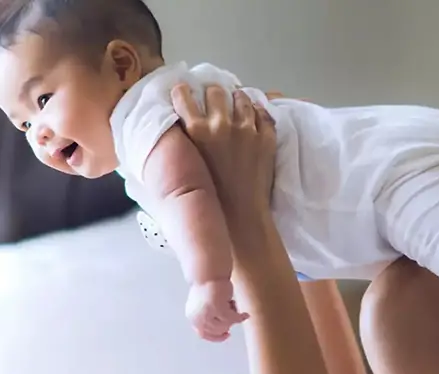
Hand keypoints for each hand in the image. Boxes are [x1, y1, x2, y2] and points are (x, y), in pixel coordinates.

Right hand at [170, 85, 276, 220]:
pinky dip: (257, 114)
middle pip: (215, 91)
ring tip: (236, 105)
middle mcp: (220, 124)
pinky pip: (263, 114)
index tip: (183, 91)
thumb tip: (172, 136)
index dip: (182, 91)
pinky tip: (253, 118)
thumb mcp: (184, 168)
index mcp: (195, 131)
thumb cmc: (207, 200)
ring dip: (237, 100)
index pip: (183, 96)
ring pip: (242, 98)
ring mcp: (247, 129)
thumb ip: (181, 147)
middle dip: (213, 93)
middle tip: (213, 100)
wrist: (239, 217)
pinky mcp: (266, 137)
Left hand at [186, 279, 248, 341]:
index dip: (216, 337)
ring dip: (232, 318)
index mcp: (192, 316)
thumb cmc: (208, 285)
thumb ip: (209, 317)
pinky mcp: (217, 308)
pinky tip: (246, 315)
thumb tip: (222, 329)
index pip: (203, 334)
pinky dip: (240, 317)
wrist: (208, 271)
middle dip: (227, 324)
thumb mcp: (204, 305)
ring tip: (235, 306)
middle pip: (217, 330)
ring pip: (225, 325)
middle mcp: (197, 317)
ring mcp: (206, 314)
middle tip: (233, 312)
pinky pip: (232, 318)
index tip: (227, 334)